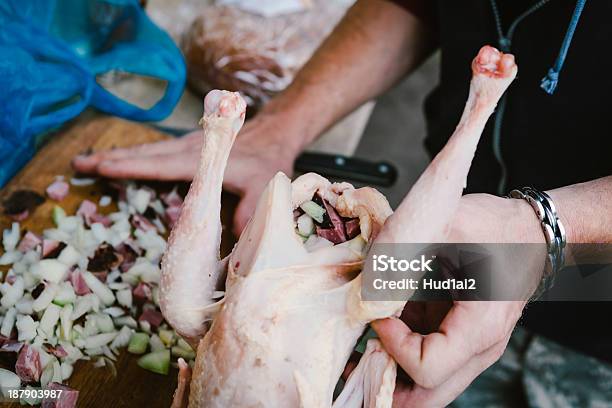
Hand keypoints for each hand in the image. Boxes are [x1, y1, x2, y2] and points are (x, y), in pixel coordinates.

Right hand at [72, 115, 296, 235]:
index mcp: (202, 161)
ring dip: (118, 155)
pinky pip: (156, 151)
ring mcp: (187, 146)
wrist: (274, 134)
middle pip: (144, 154)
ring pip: (147, 150)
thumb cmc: (267, 162)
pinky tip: (120, 160)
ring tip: (88, 161)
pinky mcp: (189, 147)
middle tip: (78, 164)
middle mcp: (189, 150)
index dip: (130, 166)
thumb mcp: (262, 187)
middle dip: (111, 159)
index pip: (159, 164)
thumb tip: (229, 240)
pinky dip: (135, 156)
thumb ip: (245, 213)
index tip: (101, 167)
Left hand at [371, 193, 545, 405]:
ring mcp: (467, 345)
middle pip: (427, 396)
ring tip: (361, 343)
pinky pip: (424, 354)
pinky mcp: (456, 334)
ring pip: (424, 382)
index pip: (427, 368)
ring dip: (390, 367)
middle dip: (386, 386)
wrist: (528, 230)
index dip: (393, 347)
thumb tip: (364, 282)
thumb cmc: (498, 228)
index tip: (379, 315)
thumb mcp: (448, 224)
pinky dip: (399, 347)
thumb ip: (401, 246)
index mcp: (479, 328)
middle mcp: (477, 348)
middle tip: (354, 367)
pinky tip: (382, 320)